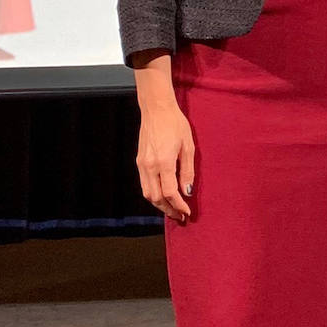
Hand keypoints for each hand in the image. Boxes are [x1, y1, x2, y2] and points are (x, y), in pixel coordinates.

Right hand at [136, 100, 194, 221]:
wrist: (156, 110)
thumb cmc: (176, 124)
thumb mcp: (188, 146)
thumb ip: (188, 171)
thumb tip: (187, 192)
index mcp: (164, 162)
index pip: (170, 193)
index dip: (179, 205)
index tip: (187, 213)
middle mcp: (149, 166)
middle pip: (157, 198)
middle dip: (168, 210)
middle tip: (180, 216)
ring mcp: (142, 164)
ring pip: (148, 194)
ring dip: (159, 205)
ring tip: (172, 209)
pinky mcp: (139, 161)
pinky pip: (144, 184)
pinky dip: (153, 194)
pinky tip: (163, 195)